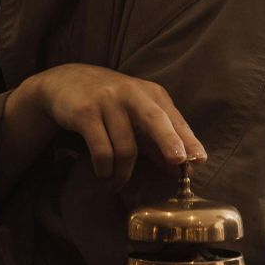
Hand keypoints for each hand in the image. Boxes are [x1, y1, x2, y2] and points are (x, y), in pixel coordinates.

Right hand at [9, 63, 206, 188]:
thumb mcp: (136, 114)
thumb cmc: (109, 101)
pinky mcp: (86, 113)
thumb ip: (157, 140)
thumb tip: (178, 168)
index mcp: (150, 93)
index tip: (199, 159)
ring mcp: (108, 102)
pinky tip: (104, 174)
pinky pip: (102, 150)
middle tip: (178, 162)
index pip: (173, 119)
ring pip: (126, 146)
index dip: (188, 139)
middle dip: (169, 141)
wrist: (65, 81)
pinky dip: (105, 169)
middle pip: (155, 120)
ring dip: (124, 173)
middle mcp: (131, 93)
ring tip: (118, 183)